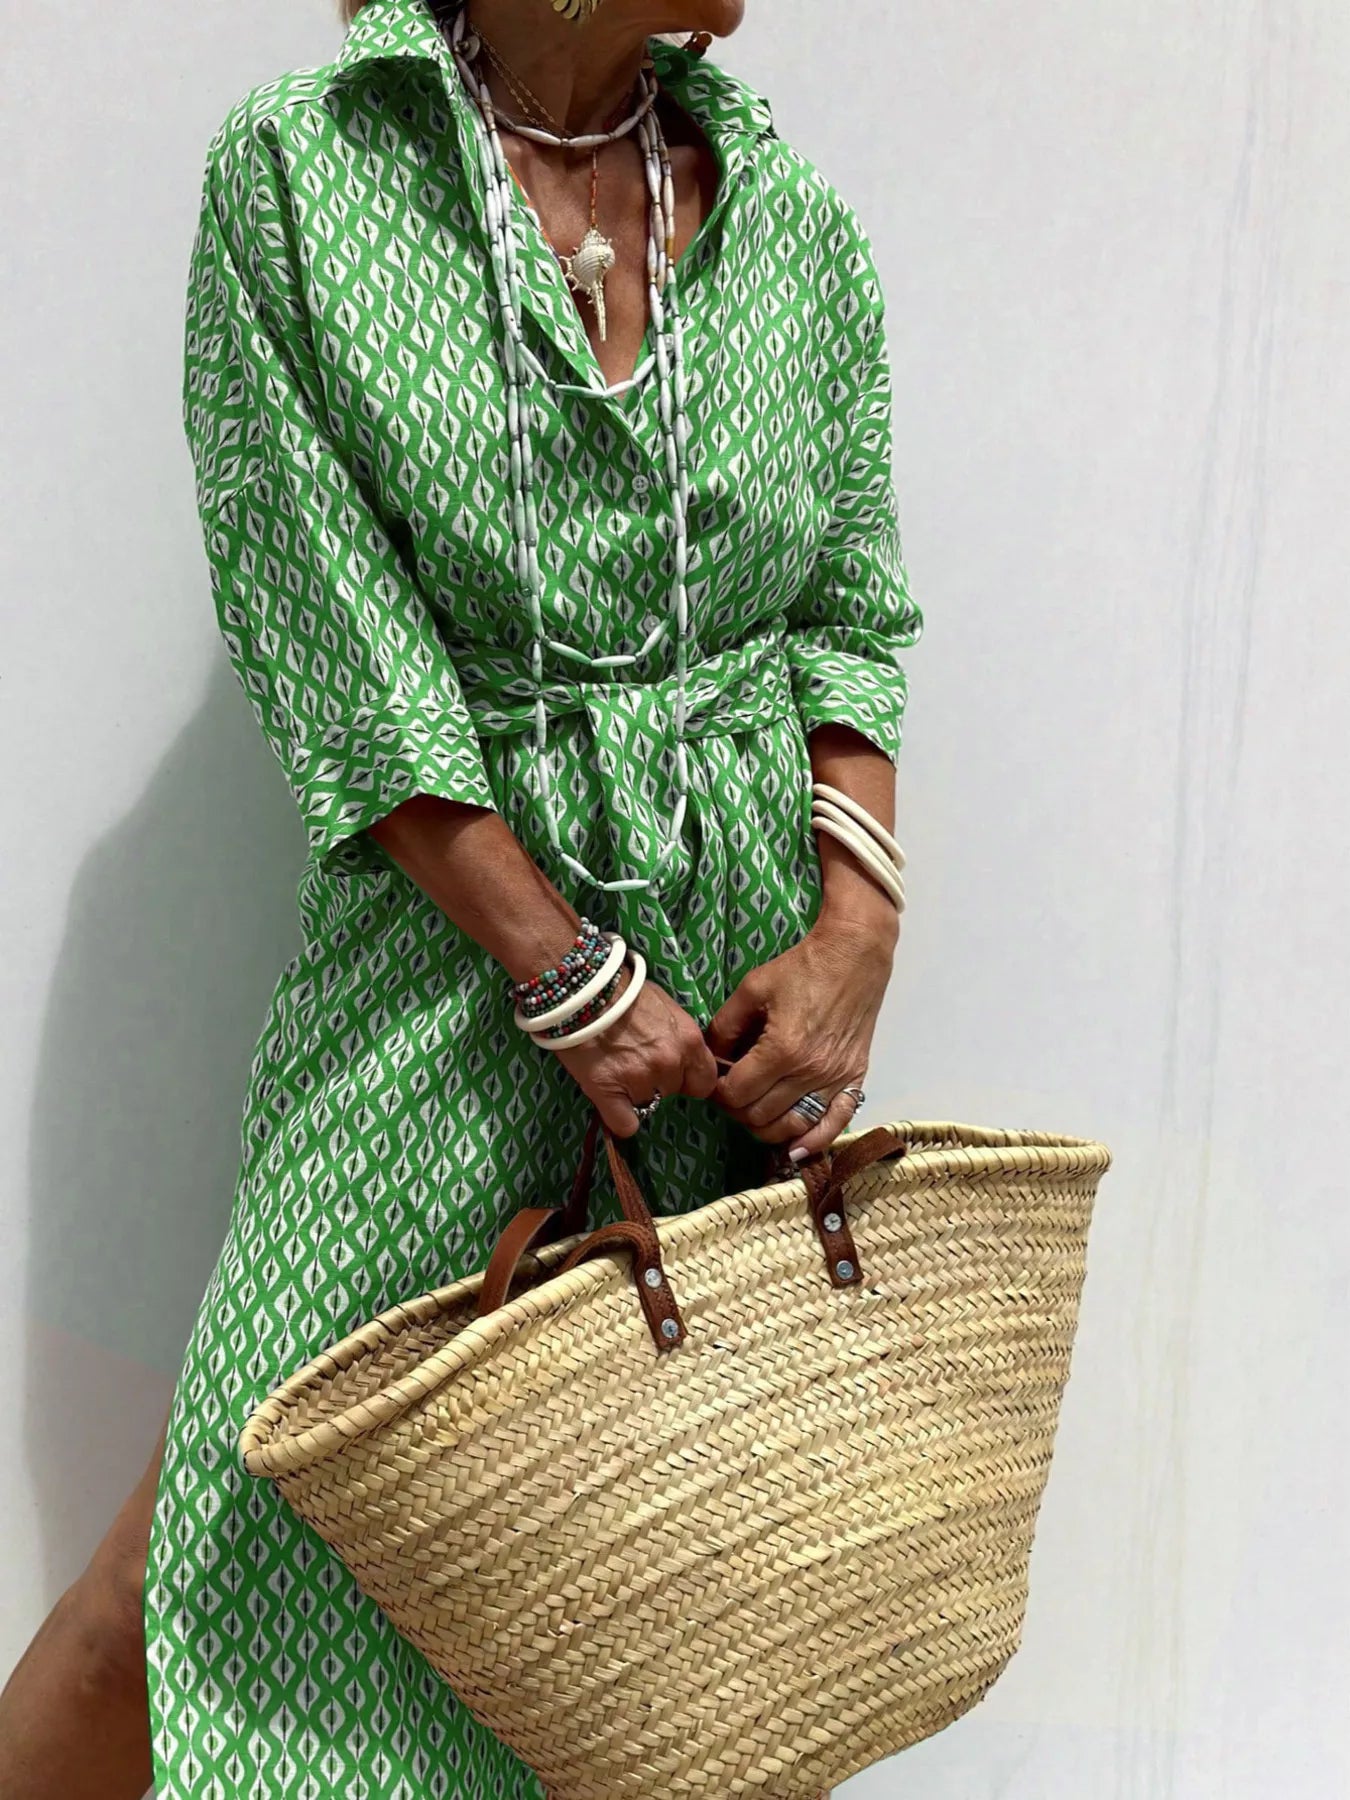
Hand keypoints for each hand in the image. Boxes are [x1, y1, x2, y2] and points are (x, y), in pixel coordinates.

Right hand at [550, 964, 719, 1138]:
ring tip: (615, 1066)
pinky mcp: (608, 1093)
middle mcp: (670, 1063)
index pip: (706, 1081)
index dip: (689, 1078)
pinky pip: (625, 1124)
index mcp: (689, 1041)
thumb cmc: (623, 990)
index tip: (675, 1073)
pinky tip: (610, 1100)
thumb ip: (678, 1036)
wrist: (581, 987)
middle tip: (637, 1062)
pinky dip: (618, 1117)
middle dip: (660, 1082)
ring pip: (648, 1105)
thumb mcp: (666, 1007)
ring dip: (635, 1093)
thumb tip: (679, 1055)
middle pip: (675, 1091)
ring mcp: (640, 1080)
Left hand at [703, 911, 895, 1158]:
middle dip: (738, 1109)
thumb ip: (725, 1026)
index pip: (736, 1093)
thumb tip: (709, 1056)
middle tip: (732, 1092)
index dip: (717, 1091)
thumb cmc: (801, 968)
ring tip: (756, 1110)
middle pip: (760, 1115)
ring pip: (793, 1126)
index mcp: (781, 1048)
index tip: (714, 1081)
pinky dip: (815, 1141)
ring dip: (768, 1127)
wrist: (853, 956)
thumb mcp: (752, 988)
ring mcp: (835, 1079)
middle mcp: (810, 1071)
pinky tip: (796, 1149)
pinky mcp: (854, 1079)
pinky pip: (835, 1124)